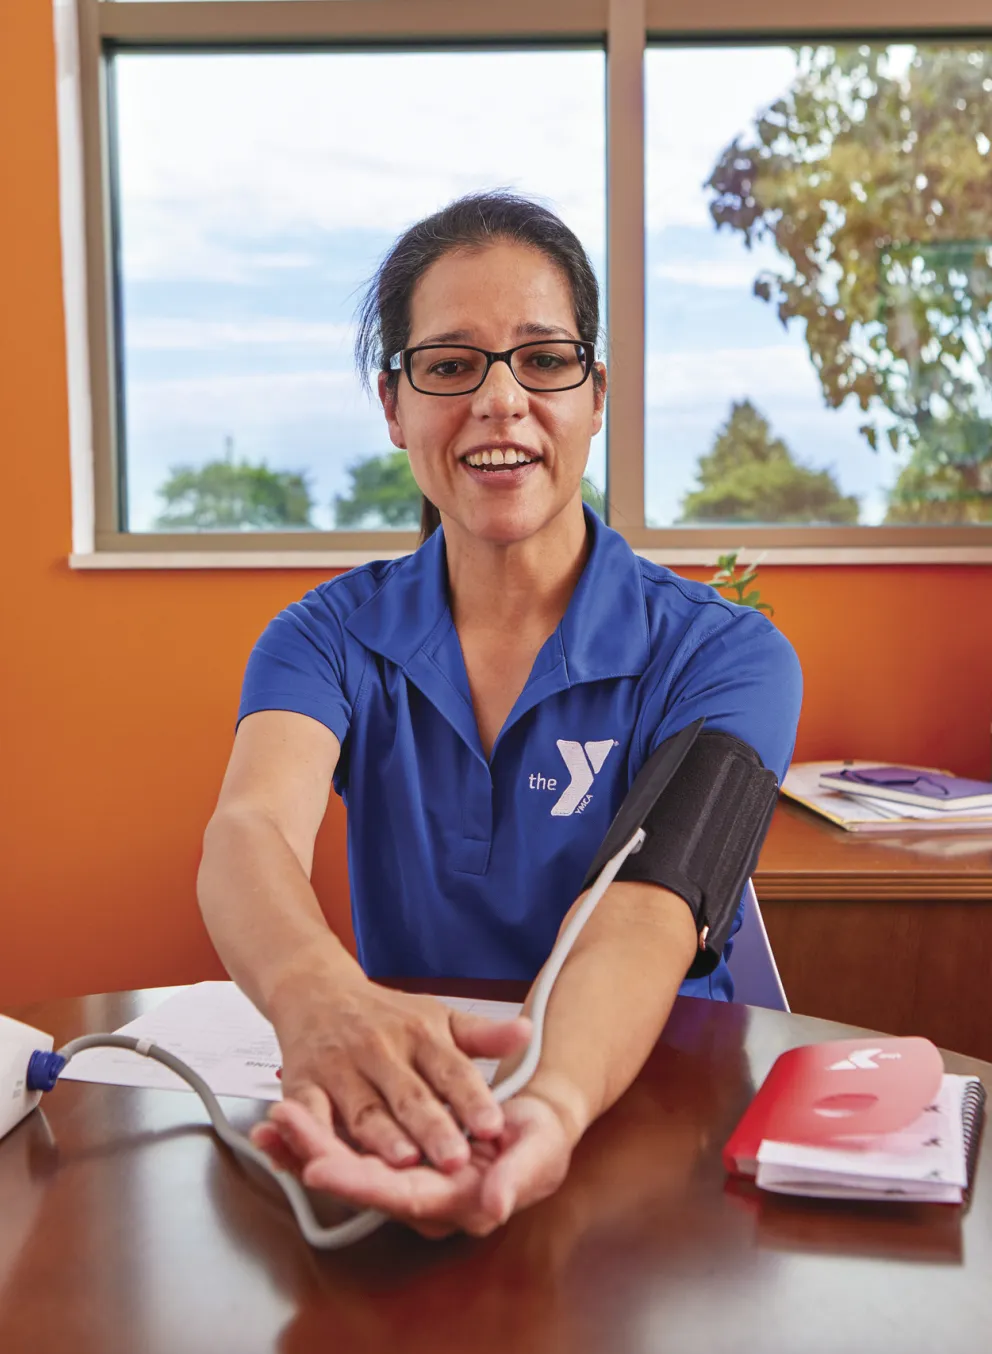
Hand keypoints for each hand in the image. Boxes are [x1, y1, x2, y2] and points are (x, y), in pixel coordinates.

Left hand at [250, 1090, 576, 1238]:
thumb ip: (514, 1177)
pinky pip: (349, 1147)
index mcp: (455, 1201)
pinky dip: (314, 1135)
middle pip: (362, 1182)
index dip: (358, 1181)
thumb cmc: (540, 1140)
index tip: (319, 1168)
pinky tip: (281, 1122)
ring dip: (306, 1144)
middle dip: (317, 1156)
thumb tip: (489, 1206)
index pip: (399, 1196)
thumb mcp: (540, 1152)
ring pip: (348, 1164)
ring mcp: (405, 1177)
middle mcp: (422, 1197)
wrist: (536, 1123)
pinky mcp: (395, 1157)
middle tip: (280, 1130)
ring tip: (270, 1121)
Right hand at [265, 973, 531, 1172]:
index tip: (496, 1126)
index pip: (452, 1070)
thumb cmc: (386, 1016)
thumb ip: (483, 1036)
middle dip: (433, 1129)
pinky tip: (326, 1158)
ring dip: (382, 1138)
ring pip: (364, 1111)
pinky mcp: (302, 1084)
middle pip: (410, 1096)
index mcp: (420, 1035)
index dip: (473, 1099)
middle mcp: (381, 1051)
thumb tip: (528, 1033)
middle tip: (456, 1160)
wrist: (317, 990)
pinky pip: (308, 1115)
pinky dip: (311, 1135)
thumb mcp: (439, 1017)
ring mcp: (340, 1068)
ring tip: (404, 1163)